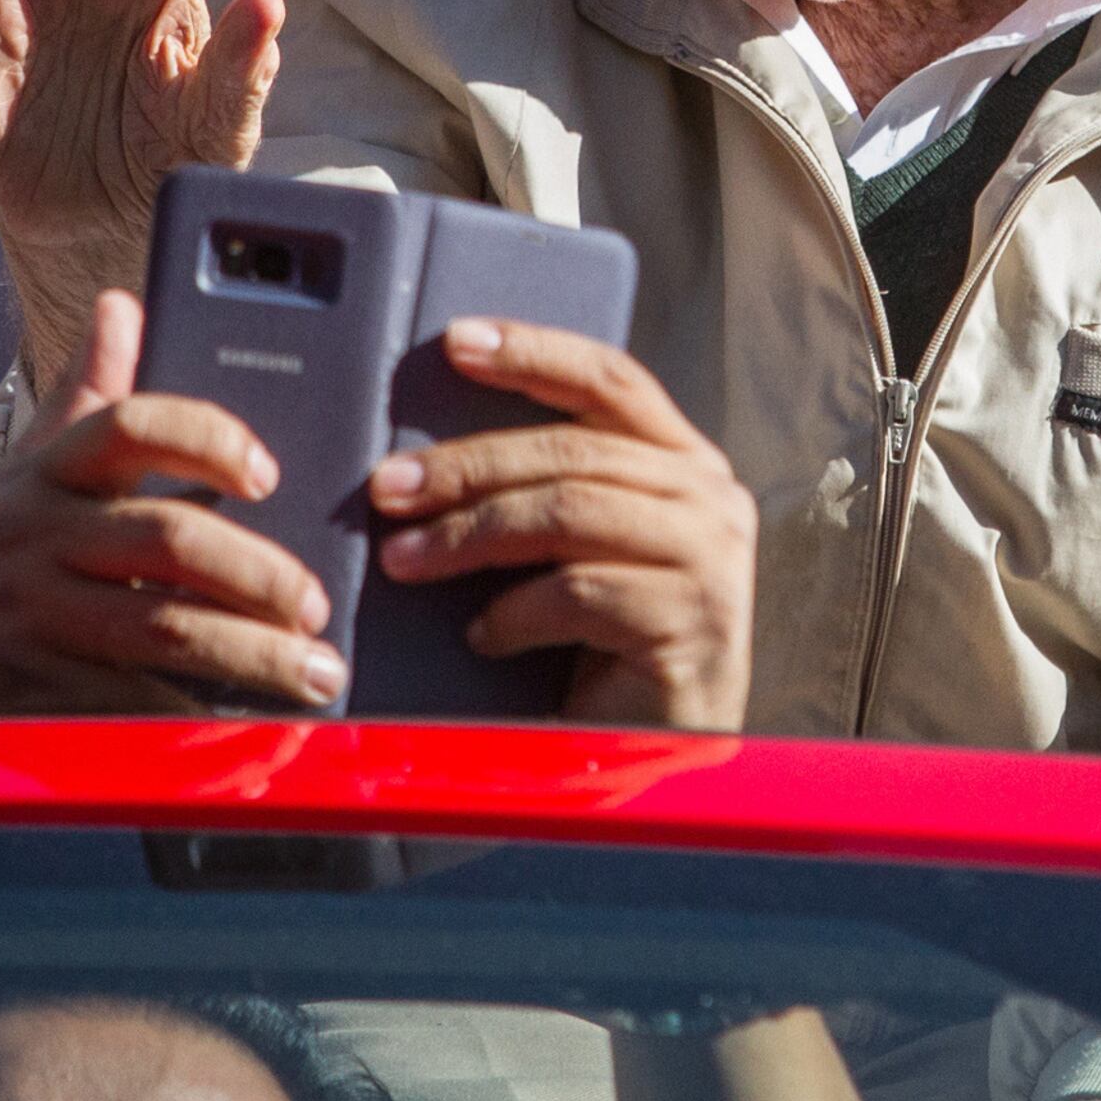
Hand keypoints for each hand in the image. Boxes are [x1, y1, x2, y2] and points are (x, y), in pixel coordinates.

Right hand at [0, 290, 344, 722]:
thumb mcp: (17, 476)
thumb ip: (84, 398)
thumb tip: (125, 303)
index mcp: (40, 472)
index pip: (127, 425)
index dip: (206, 438)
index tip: (268, 473)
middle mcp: (29, 535)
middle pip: (167, 539)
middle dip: (260, 575)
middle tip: (318, 606)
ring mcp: (23, 614)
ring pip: (160, 628)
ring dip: (252, 655)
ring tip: (316, 674)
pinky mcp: (22, 689)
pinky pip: (126, 700)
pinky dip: (193, 716)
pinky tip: (247, 724)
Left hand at [369, 319, 757, 730]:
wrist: (659, 759)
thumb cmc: (604, 649)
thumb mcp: (579, 549)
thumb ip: (550, 491)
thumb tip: (431, 452)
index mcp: (686, 464)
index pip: (612, 381)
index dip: (534, 352)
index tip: (456, 341)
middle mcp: (713, 498)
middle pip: (572, 451)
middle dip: (466, 465)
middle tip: (387, 488)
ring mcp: (713, 560)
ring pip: (568, 512)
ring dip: (470, 535)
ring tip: (404, 560)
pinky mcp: (695, 622)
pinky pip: (580, 593)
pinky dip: (515, 612)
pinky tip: (482, 637)